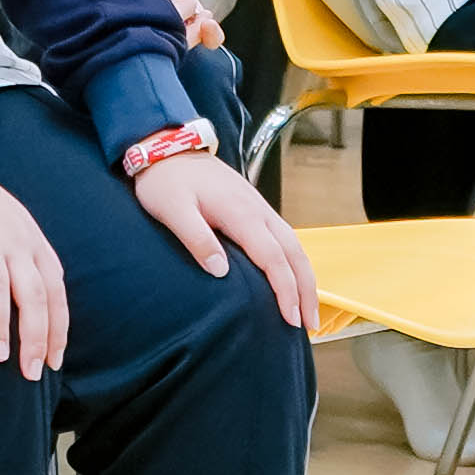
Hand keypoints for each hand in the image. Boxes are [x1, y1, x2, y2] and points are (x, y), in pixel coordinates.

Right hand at [0, 176, 71, 375]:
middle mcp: (14, 244)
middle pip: (33, 296)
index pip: (55, 294)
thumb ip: (34, 266)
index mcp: (34, 246)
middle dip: (35, 337)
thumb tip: (46, 313)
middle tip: (30, 373)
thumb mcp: (21, 232)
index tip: (53, 362)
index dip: (58, 330)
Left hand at [125, 146, 312, 328]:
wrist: (166, 148)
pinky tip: (291, 278)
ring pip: (294, 245)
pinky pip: (284, 238)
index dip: (285, 290)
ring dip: (304, 277)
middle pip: (294, 254)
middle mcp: (257, 210)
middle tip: (309, 325)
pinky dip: (294, 262)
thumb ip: (196, 239)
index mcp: (241, 213)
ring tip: (306, 309)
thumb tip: (221, 271)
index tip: (291, 318)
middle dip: (306, 290)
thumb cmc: (165, 180)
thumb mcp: (172, 210)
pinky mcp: (253, 207)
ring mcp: (258, 207)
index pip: (273, 257)